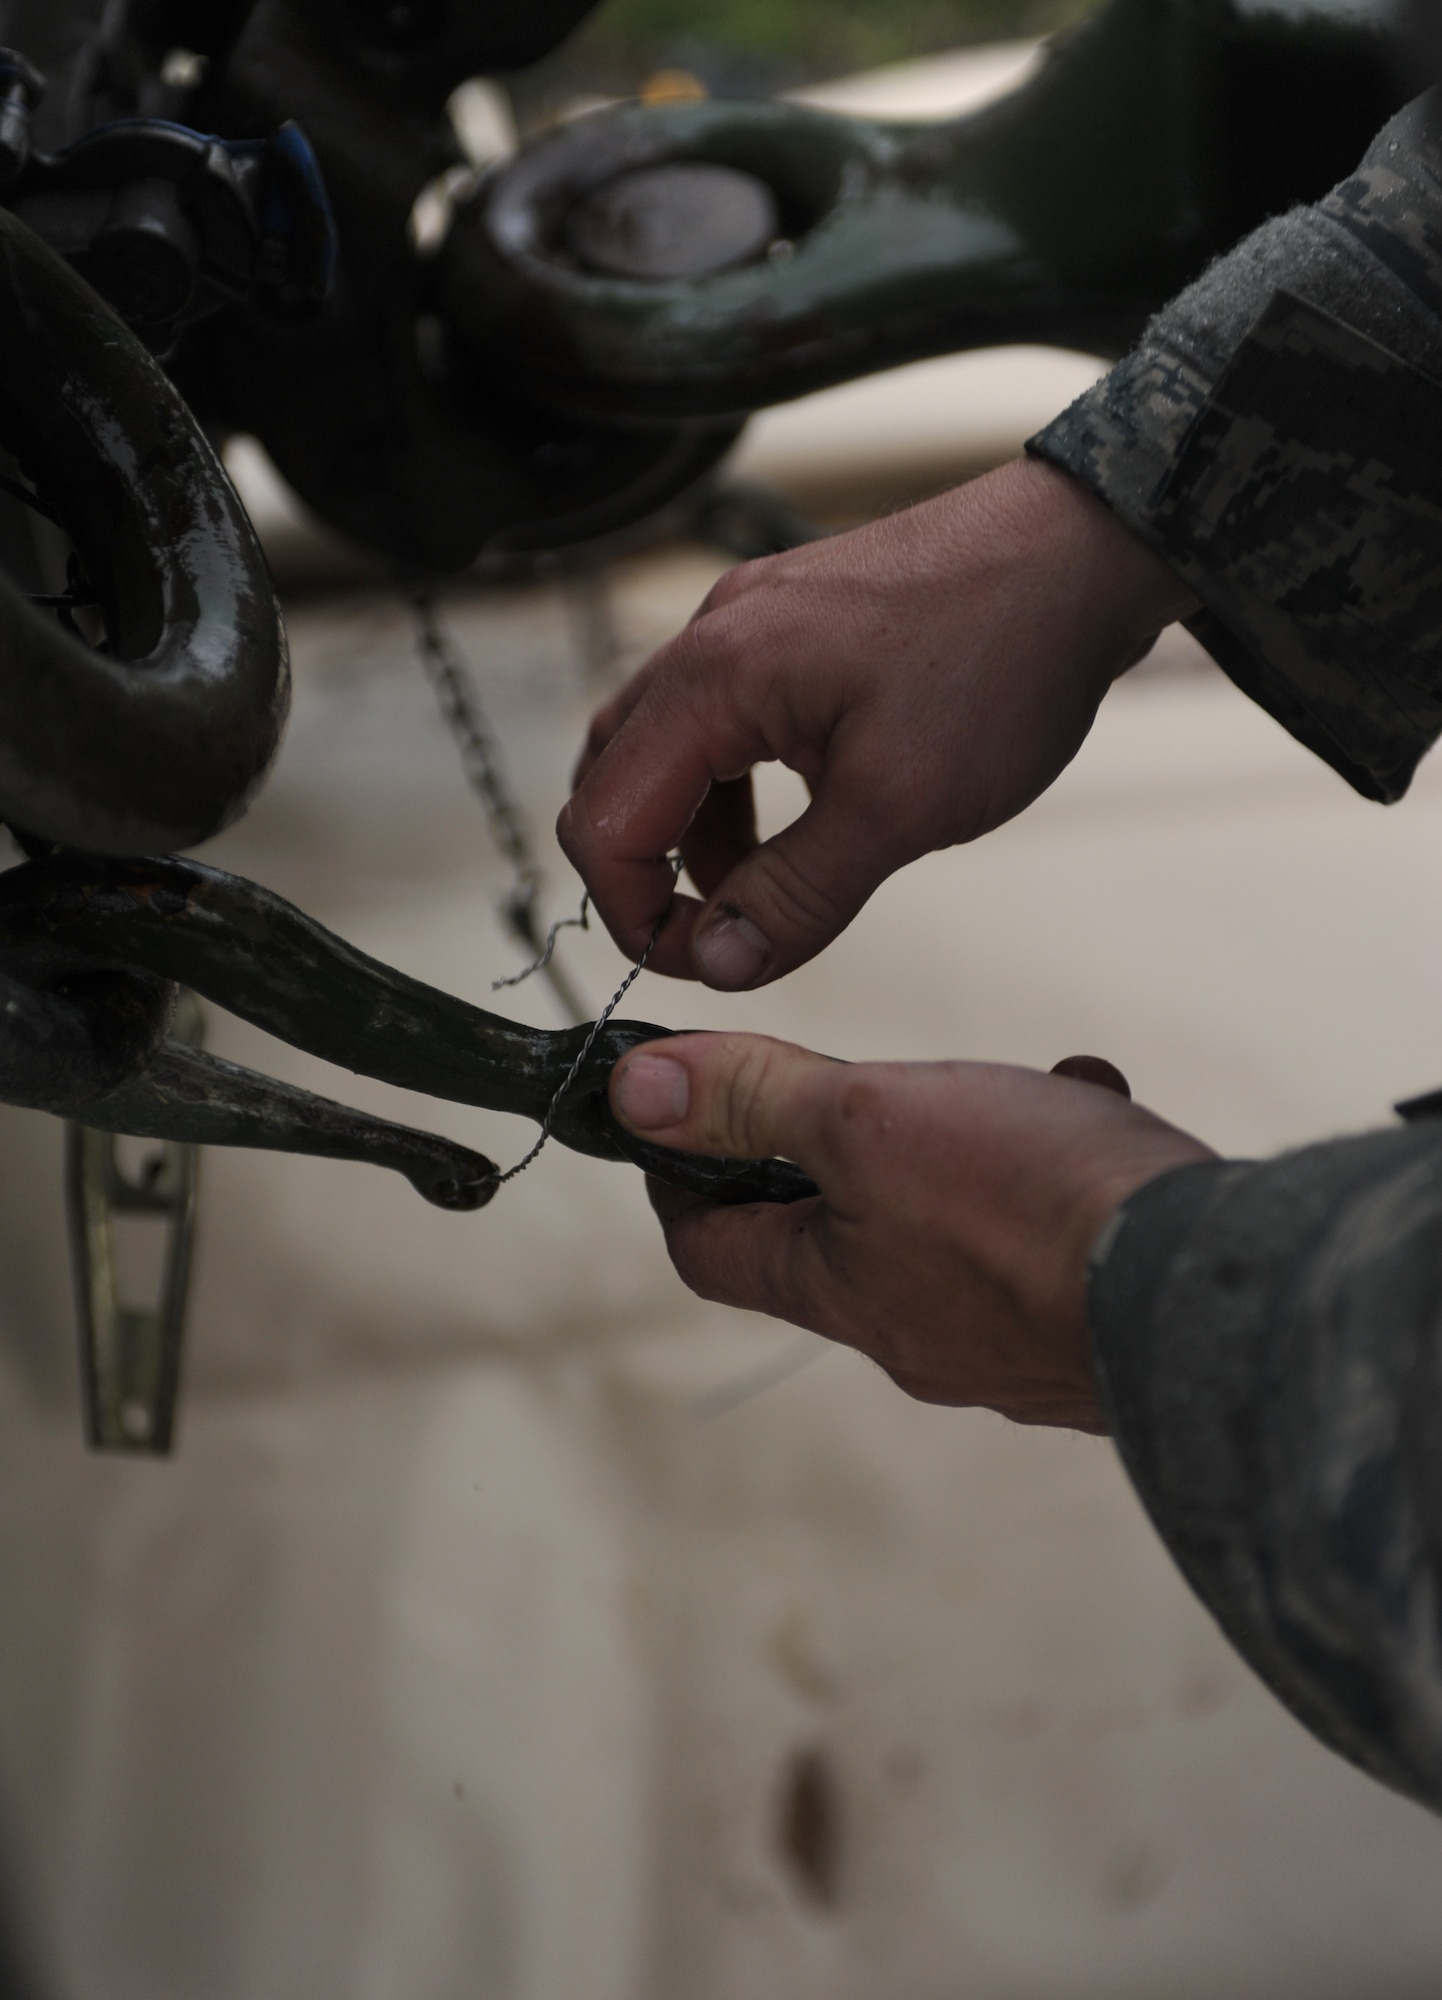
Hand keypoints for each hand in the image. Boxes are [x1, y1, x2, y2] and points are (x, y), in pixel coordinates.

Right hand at [561, 458, 1196, 987]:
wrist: (1084, 549)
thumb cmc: (1004, 653)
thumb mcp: (900, 805)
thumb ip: (797, 894)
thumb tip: (721, 961)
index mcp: (714, 676)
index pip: (603, 821)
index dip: (634, 913)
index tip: (703, 965)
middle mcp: (711, 637)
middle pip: (612, 781)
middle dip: (648, 877)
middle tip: (721, 941)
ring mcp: (748, 623)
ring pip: (665, 752)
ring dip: (695, 839)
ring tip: (766, 896)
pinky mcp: (790, 625)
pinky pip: (722, 721)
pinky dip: (735, 792)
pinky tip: (798, 828)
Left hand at [609, 1034, 1214, 1428]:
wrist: (1204, 1290)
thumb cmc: (1033, 1211)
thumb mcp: (865, 1122)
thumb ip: (751, 1100)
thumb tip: (636, 1092)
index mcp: (837, 1289)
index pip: (711, 1248)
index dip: (677, 1180)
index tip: (669, 1123)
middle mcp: (912, 1331)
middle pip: (829, 1237)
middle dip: (831, 1153)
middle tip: (850, 1087)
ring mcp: (1001, 1336)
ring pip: (943, 1227)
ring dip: (955, 1148)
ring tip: (1002, 1090)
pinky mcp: (1081, 1324)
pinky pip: (1037, 1235)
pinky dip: (1046, 1168)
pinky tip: (1084, 1111)